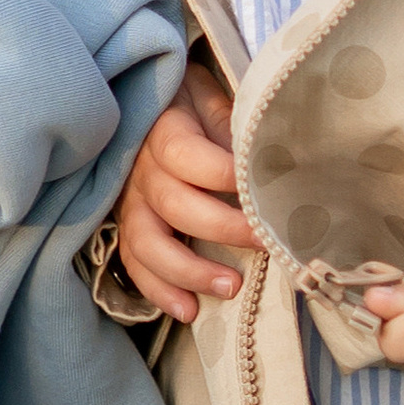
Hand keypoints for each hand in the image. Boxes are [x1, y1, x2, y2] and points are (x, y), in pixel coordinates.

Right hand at [116, 64, 256, 320]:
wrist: (151, 105)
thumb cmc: (192, 102)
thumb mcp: (213, 95)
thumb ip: (235, 121)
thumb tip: (274, 154)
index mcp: (163, 130)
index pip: (186, 156)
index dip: (222, 175)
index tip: (261, 188)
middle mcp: (141, 169)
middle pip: (174, 204)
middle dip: (222, 228)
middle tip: (263, 241)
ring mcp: (131, 201)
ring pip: (148, 242)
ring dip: (189, 270)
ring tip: (231, 287)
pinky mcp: (129, 226)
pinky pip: (135, 263)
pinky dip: (159, 290)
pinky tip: (189, 309)